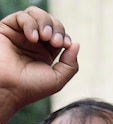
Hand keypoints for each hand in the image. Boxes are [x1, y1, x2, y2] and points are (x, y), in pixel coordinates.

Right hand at [0, 7, 78, 123]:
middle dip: (57, 28)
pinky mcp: (6, 30)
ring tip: (45, 36)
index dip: (64, 36)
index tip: (65, 44)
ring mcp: (20, 35)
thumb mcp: (58, 79)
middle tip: (55, 41)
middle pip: (51, 23)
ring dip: (45, 22)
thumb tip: (76, 44)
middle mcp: (33, 43)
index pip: (60, 35)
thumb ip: (70, 64)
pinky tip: (32, 38)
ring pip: (36, 15)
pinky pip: (21, 17)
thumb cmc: (30, 87)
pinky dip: (30, 23)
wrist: (8, 88)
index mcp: (46, 54)